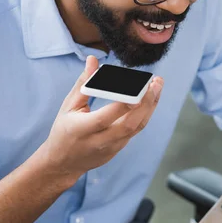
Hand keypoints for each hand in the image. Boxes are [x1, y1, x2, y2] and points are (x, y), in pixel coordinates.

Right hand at [43, 56, 162, 183]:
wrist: (64, 163)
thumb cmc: (64, 130)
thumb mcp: (69, 106)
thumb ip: (83, 83)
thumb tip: (93, 59)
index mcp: (83, 129)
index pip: (106, 116)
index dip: (124, 104)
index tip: (139, 88)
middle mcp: (100, 140)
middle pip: (129, 124)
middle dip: (146, 103)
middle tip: (156, 83)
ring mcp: (112, 147)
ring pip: (136, 127)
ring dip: (150, 106)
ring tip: (157, 87)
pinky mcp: (119, 149)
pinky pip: (135, 130)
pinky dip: (144, 114)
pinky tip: (150, 99)